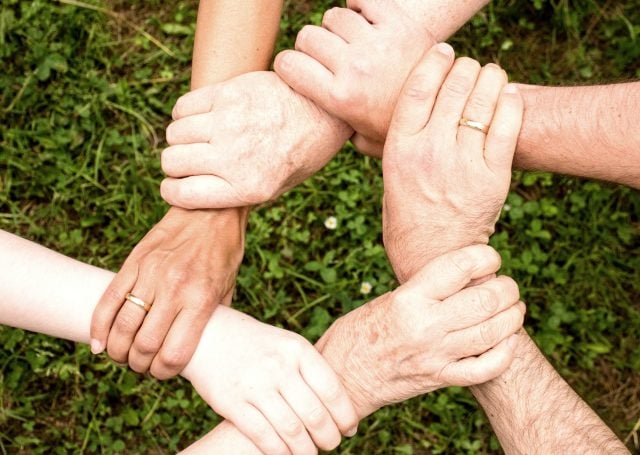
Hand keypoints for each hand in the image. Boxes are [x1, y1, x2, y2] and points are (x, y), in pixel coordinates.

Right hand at [90, 207, 245, 378]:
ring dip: (118, 350)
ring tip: (122, 355)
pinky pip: (108, 300)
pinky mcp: (134, 262)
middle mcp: (174, 289)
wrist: (210, 210)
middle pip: (144, 345)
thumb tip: (199, 347)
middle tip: (141, 365)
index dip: (164, 373)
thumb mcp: (228, 288)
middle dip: (139, 365)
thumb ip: (212, 319)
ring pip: (122, 326)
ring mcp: (151, 274)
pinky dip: (98, 327)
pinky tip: (99, 343)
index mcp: (200, 299)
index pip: (174, 354)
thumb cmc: (223, 252)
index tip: (162, 372)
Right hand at [160, 71, 352, 208]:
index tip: (176, 185)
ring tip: (200, 138)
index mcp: (248, 188)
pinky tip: (202, 118)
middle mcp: (234, 157)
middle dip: (175, 164)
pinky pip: (183, 107)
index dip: (172, 191)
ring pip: (174, 133)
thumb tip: (192, 193)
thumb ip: (236, 193)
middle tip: (191, 160)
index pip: (182, 194)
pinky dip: (184, 114)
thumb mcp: (276, 187)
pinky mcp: (227, 93)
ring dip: (181, 138)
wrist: (323, 111)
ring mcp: (229, 122)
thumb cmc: (299, 153)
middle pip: (172, 162)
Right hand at [182, 305, 358, 454]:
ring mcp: (255, 385)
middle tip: (332, 444)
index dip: (345, 415)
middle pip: (315, 415)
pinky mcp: (232, 403)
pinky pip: (263, 436)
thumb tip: (340, 406)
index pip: (332, 390)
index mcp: (297, 349)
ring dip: (306, 450)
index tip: (349, 428)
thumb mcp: (287, 345)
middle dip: (329, 437)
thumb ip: (310, 370)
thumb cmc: (258, 344)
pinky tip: (286, 454)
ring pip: (292, 430)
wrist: (209, 334)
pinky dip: (279, 452)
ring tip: (310, 453)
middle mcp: (278, 366)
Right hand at [274, 3, 435, 156]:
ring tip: (350, 42)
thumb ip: (337, 132)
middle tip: (327, 57)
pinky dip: (359, 5)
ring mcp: (377, 43)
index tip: (296, 68)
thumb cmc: (400, 126)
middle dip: (311, 46)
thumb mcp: (364, 140)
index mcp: (341, 98)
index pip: (288, 64)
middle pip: (308, 37)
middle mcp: (355, 67)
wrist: (447, 107)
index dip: (287, 65)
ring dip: (337, 27)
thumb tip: (314, 130)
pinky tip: (364, 19)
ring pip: (333, 17)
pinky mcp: (398, 23)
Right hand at [315, 245, 523, 417]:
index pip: (460, 266)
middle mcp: (425, 325)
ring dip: (512, 316)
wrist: (342, 376)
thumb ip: (426, 290)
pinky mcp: (440, 379)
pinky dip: (505, 353)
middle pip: (485, 299)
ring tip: (514, 308)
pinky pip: (485, 368)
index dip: (485, 256)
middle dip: (507, 288)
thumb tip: (468, 277)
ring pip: (493, 332)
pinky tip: (507, 340)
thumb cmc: (359, 331)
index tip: (490, 258)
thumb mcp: (388, 299)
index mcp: (408, 298)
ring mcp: (435, 355)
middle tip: (507, 286)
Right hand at [382, 44, 523, 281]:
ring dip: (490, 78)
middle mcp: (430, 152)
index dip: (433, 62)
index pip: (417, 89)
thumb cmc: (407, 218)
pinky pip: (507, 126)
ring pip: (482, 101)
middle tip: (470, 67)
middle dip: (465, 68)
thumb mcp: (389, 179)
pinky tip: (508, 95)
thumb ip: (392, 146)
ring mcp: (463, 164)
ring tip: (491, 75)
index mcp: (400, 150)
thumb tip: (389, 117)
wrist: (433, 258)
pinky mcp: (493, 177)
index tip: (444, 51)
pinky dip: (510, 103)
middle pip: (453, 88)